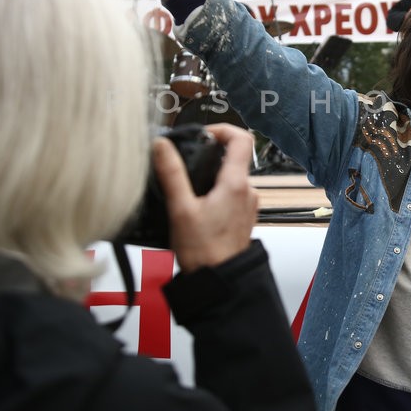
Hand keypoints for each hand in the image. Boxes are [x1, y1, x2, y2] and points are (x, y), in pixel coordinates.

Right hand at [153, 124, 258, 272]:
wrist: (220, 281)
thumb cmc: (204, 251)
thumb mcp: (180, 209)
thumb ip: (171, 174)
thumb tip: (162, 145)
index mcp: (236, 183)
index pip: (241, 138)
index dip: (221, 129)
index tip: (201, 135)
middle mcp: (248, 191)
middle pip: (233, 157)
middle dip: (208, 156)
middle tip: (185, 163)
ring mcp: (248, 204)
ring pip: (231, 177)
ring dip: (210, 176)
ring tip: (187, 190)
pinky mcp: (243, 216)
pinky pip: (231, 194)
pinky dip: (214, 192)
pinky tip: (196, 207)